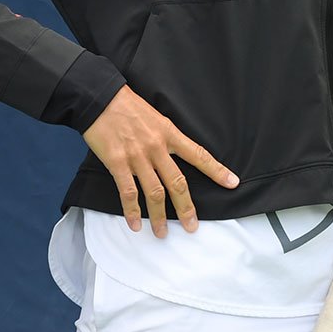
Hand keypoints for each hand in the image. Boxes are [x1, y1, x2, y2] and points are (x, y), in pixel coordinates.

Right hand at [83, 86, 238, 236]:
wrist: (100, 98)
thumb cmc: (127, 106)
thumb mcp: (156, 117)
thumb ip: (166, 136)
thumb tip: (174, 154)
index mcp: (169, 133)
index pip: (198, 154)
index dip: (216, 170)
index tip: (232, 183)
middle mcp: (157, 147)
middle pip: (177, 183)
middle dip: (186, 208)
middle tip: (192, 226)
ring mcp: (137, 157)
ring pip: (154, 193)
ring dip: (159, 217)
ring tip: (162, 233)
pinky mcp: (118, 163)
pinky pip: (128, 193)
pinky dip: (132, 211)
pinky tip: (134, 224)